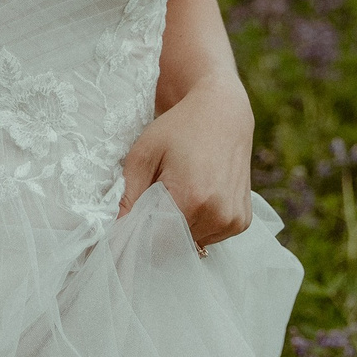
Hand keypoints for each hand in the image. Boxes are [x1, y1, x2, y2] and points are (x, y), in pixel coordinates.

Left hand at [117, 77, 253, 249]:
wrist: (222, 113)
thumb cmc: (179, 129)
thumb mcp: (144, 154)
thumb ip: (128, 196)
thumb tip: (114, 229)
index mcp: (192, 198)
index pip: (155, 241)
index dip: (140, 232)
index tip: (132, 218)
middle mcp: (218, 214)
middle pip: (174, 243)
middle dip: (160, 227)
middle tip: (157, 196)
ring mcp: (233, 221)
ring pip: (192, 243)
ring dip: (180, 226)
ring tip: (181, 191)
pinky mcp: (242, 222)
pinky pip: (210, 236)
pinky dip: (199, 223)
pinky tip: (200, 195)